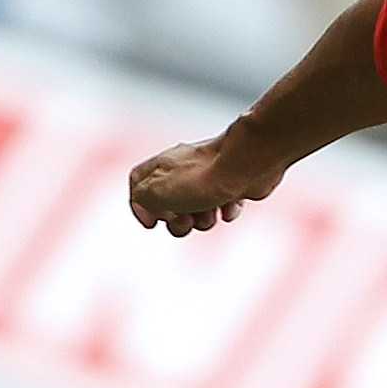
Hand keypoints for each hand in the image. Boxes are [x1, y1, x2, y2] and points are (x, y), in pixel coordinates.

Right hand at [128, 131, 283, 238]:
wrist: (249, 164)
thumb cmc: (203, 176)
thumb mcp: (155, 192)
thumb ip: (142, 200)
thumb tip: (153, 209)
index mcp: (162, 166)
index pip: (138, 184)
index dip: (140, 208)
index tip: (153, 223)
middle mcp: (185, 169)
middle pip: (170, 205)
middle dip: (177, 223)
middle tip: (186, 220)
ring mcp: (211, 176)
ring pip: (199, 211)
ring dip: (203, 219)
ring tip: (211, 210)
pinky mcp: (235, 183)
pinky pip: (225, 207)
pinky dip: (226, 211)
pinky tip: (230, 205)